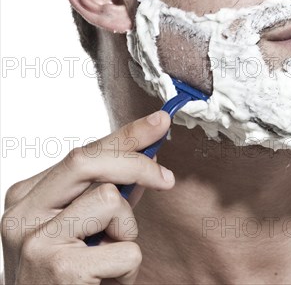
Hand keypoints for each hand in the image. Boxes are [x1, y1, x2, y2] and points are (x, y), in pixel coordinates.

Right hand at [1, 111, 173, 283]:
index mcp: (27, 197)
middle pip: (90, 161)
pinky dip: (127, 270)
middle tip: (166, 178)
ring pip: (112, 201)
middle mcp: (23, 215)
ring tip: (106, 260)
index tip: (160, 121)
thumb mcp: (81, 227)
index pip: (82, 152)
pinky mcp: (62, 270)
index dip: (126, 134)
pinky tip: (104, 283)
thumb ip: (107, 191)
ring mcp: (38, 242)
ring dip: (126, 232)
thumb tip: (147, 157)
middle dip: (137, 164)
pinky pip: (126, 250)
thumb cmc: (65, 276)